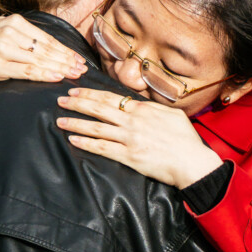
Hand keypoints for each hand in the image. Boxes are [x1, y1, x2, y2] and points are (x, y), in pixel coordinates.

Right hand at [0, 15, 87, 83]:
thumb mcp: (0, 29)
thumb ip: (22, 34)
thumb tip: (47, 45)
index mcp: (14, 21)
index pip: (46, 37)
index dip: (65, 49)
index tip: (78, 58)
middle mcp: (10, 33)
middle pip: (46, 48)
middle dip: (67, 60)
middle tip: (82, 69)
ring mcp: (4, 49)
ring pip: (40, 60)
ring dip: (60, 68)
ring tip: (75, 74)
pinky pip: (27, 71)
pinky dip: (44, 74)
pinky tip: (57, 77)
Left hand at [57, 88, 222, 188]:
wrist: (191, 162)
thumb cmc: (185, 139)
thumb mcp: (171, 114)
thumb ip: (151, 108)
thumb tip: (136, 104)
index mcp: (142, 109)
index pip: (110, 97)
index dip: (90, 93)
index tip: (76, 90)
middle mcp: (132, 121)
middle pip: (98, 109)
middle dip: (77, 103)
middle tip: (61, 100)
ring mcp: (129, 139)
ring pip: (96, 128)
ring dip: (76, 123)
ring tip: (60, 120)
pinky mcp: (128, 156)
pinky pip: (102, 148)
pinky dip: (86, 143)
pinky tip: (73, 140)